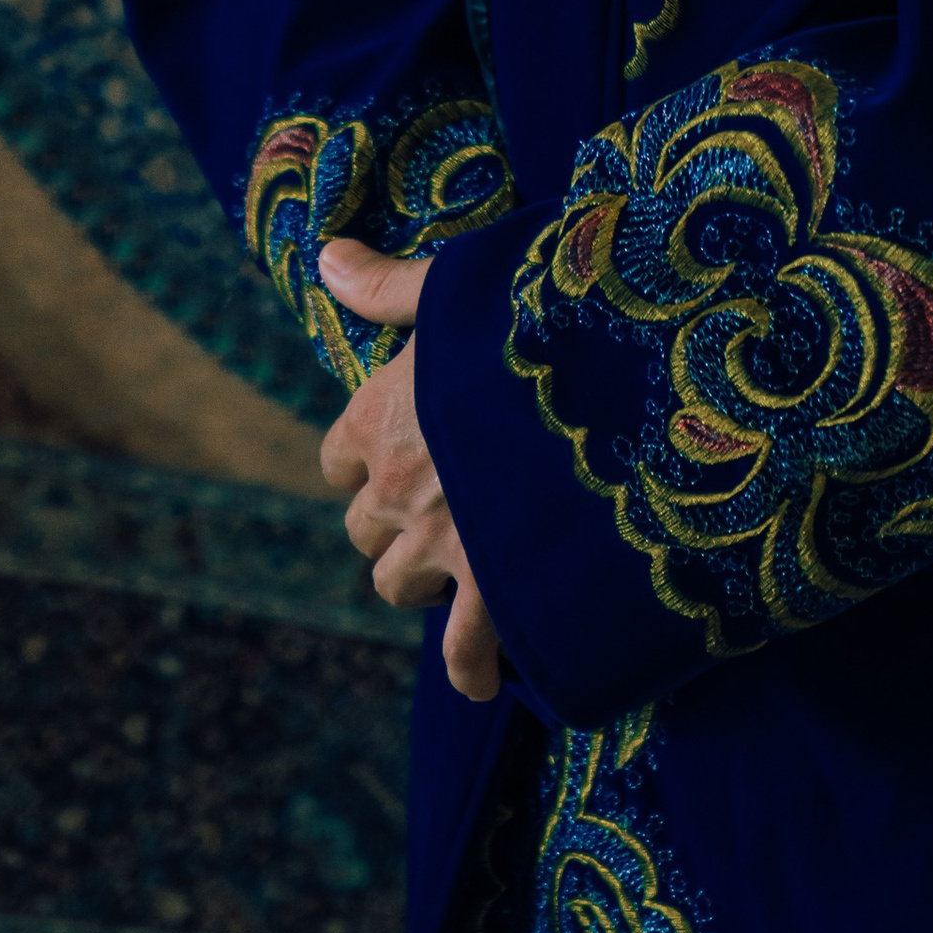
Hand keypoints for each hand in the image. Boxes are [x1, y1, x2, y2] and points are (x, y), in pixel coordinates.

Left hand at [316, 241, 502, 698]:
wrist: (606, 375)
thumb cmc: (530, 320)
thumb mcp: (456, 286)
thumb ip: (387, 285)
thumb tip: (325, 254)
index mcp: (379, 416)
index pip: (338, 458)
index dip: (368, 455)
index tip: (406, 444)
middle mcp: (396, 487)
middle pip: (364, 529)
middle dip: (397, 520)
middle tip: (450, 499)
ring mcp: (442, 542)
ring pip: (396, 583)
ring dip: (424, 577)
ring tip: (467, 558)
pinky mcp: (495, 586)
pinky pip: (464, 651)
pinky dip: (470, 667)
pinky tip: (483, 678)